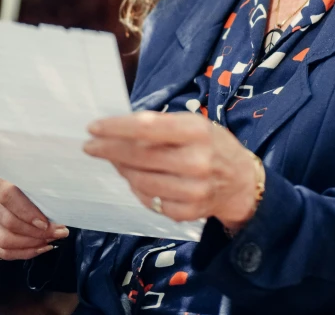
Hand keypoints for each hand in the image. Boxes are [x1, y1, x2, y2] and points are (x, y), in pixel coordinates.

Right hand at [0, 180, 69, 259]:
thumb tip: (60, 196)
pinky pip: (5, 252)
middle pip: (10, 223)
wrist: (14, 187)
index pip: (8, 196)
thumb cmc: (28, 178)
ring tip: (54, 237)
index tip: (45, 222)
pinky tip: (43, 246)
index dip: (26, 212)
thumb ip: (38, 184)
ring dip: (34, 243)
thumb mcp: (30, 176)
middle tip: (60, 231)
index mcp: (0, 183)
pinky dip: (26, 252)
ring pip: (6, 240)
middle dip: (38, 232)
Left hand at [83, 111, 258, 228]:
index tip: (94, 127)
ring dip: (121, 169)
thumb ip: (162, 124)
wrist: (241, 182)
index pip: (147, 128)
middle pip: (139, 156)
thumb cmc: (213, 144)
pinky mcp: (185, 213)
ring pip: (140, 180)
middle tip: (90, 146)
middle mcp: (195, 161)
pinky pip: (149, 200)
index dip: (117, 128)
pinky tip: (137, 178)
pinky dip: (138, 187)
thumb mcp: (195, 124)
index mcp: (197, 131)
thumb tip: (120, 127)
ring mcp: (191, 190)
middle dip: (109, 150)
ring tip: (115, 160)